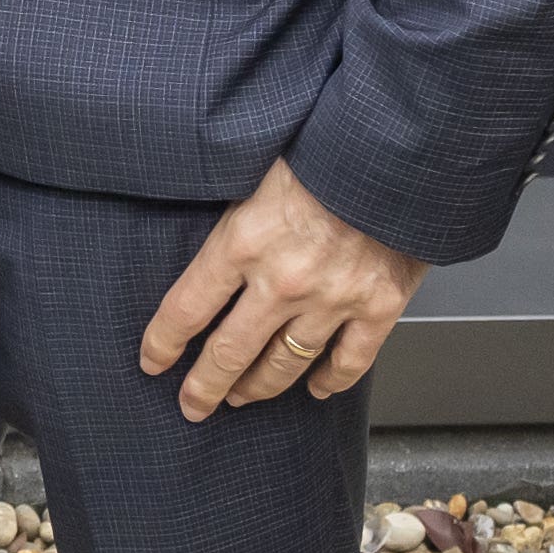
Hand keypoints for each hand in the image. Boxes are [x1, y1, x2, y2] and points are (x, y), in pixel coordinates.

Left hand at [142, 159, 421, 419]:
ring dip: (258, 387)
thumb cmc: (327, 148)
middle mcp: (282, 280)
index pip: (186, 309)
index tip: (153, 361)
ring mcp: (332, 299)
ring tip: (243, 396)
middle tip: (193, 405)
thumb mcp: (257, 171)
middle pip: (229, 352)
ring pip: (284, 364)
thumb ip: (236, 219)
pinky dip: (329, 381)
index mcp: (243, 241)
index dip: (163, 343)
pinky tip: (316, 388)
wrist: (400, 150)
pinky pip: (348, 362)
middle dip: (205, 386)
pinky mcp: (378, 307)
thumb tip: (211, 248)